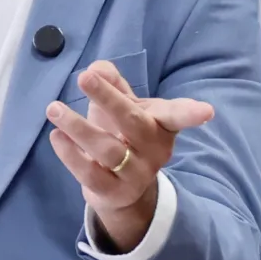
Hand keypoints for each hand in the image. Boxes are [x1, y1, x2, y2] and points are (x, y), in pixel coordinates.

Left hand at [46, 60, 213, 252]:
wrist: (121, 187)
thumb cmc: (124, 135)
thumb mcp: (125, 107)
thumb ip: (113, 84)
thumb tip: (98, 68)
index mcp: (161, 125)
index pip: (176, 116)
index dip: (191, 113)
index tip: (206, 112)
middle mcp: (153, 150)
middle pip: (133, 123)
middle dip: (109, 98)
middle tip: (83, 76)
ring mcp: (135, 173)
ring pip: (107, 150)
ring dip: (78, 127)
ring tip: (54, 108)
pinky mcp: (113, 192)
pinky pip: (90, 174)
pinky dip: (71, 155)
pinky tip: (56, 137)